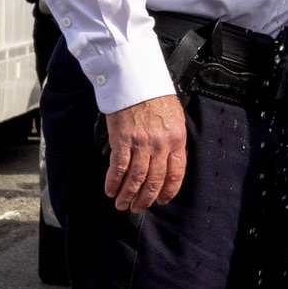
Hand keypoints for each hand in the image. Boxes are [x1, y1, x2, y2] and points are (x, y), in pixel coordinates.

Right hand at [103, 94, 186, 211]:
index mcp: (177, 139)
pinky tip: (110, 190)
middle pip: (154, 181)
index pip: (176, 173)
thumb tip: (168, 162)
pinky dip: (114, 182)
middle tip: (137, 208)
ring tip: (122, 204)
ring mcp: (141, 144)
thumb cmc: (156, 97)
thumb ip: (172, 140)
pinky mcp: (122, 141)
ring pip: (136, 179)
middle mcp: (161, 145)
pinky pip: (119, 169)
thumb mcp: (174, 118)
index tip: (161, 201)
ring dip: (128, 195)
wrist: (138, 80)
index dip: (168, 191)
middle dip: (145, 199)